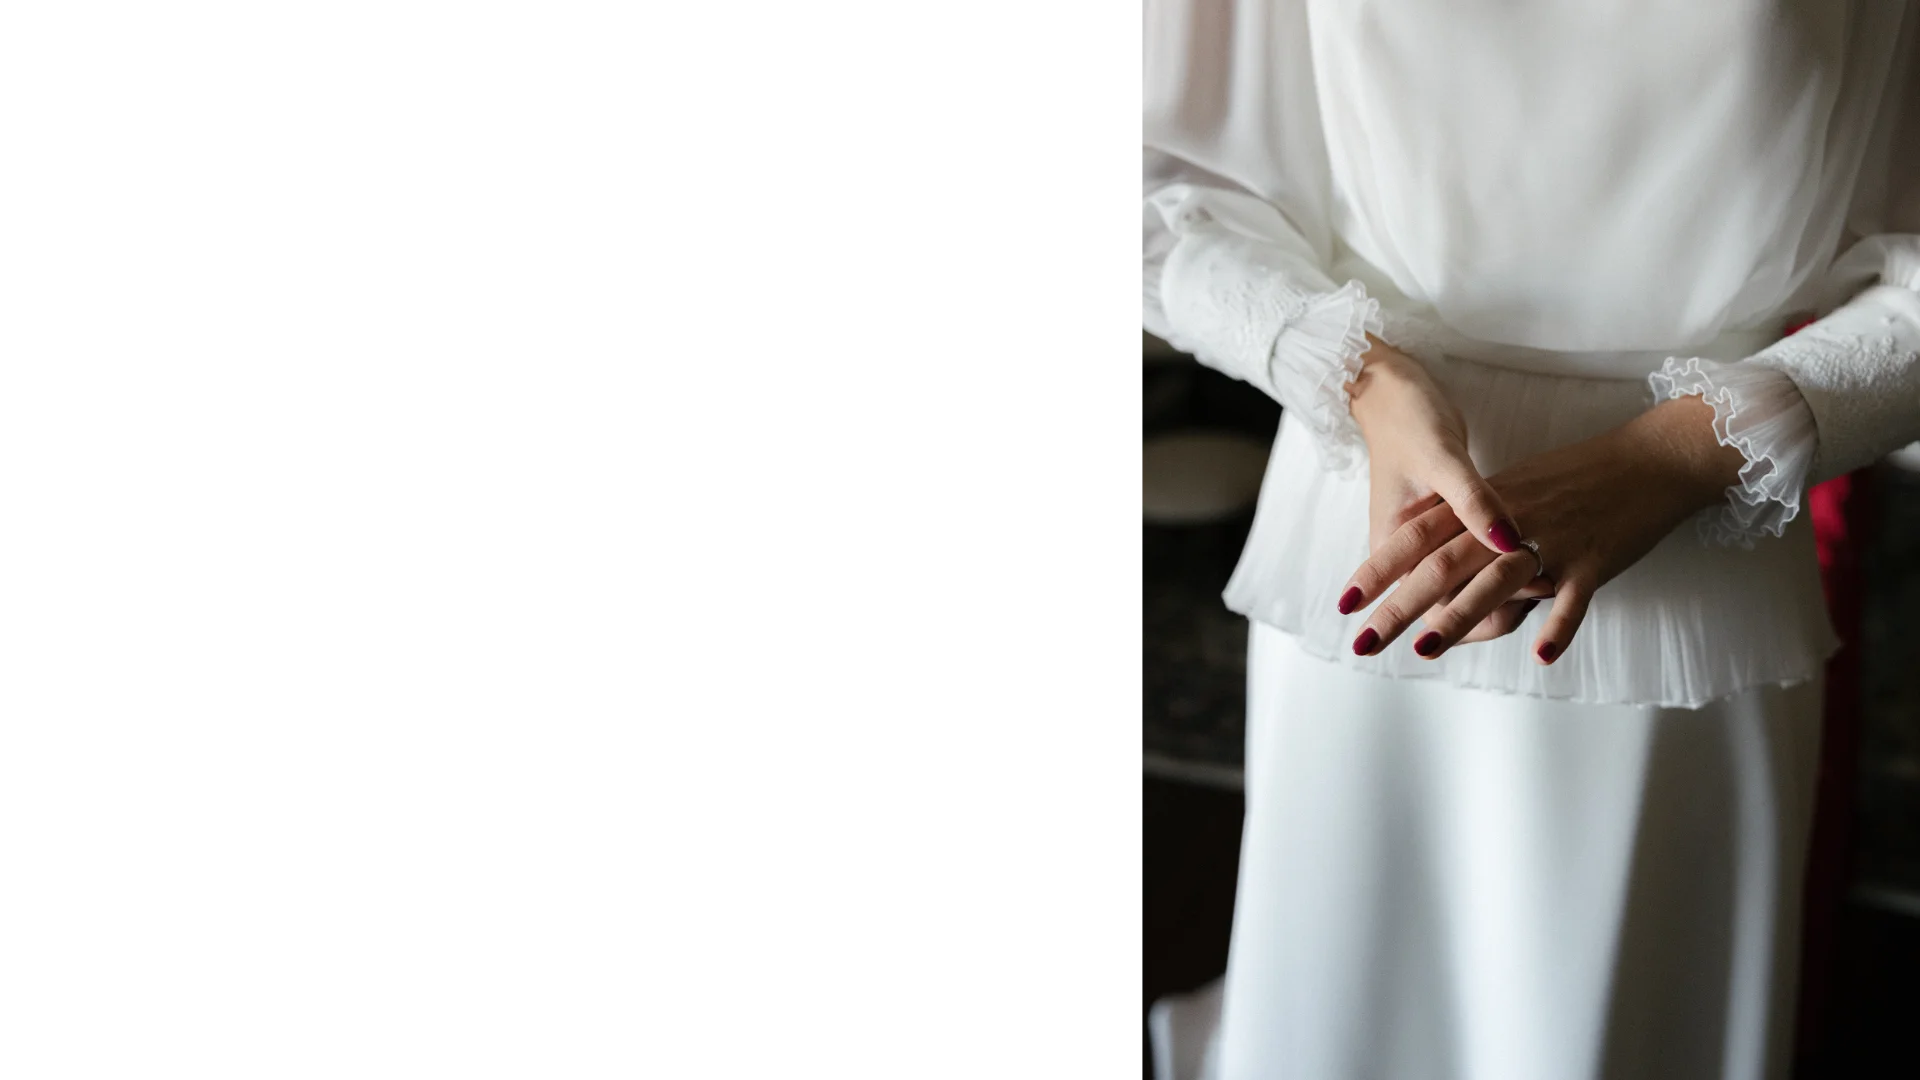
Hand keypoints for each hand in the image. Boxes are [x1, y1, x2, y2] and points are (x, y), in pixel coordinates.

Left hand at [1338, 395, 1746, 661]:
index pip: (1418, 536)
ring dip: (1460, 617)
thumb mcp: (1513, 489)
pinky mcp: (1595, 558)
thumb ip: (1470, 518)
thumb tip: (1427, 549)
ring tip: (1425, 649)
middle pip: (1444, 564)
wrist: (1649, 457)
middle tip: (1364, 643)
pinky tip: (1540, 655)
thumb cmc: (1577, 478)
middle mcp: (1511, 521)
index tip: (1345, 602)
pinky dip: (1557, 626)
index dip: (1379, 569)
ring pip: (1498, 581)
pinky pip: (1573, 596)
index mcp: (1485, 504)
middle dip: (1400, 606)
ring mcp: (1553, 539)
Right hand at [1344, 337, 1528, 636]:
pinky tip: (1540, 563)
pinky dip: (1507, 569)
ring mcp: (1430, 540)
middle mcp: (1411, 553)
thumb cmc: (1411, 421)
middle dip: (1495, 612)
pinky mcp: (1449, 524)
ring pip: (1467, 588)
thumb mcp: (1442, 460)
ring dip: (1505, 593)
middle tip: (1544, 592)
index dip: (1474, 622)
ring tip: (1549, 580)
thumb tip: (1510, 544)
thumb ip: (1475, 504)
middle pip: (1452, 608)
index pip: (1433, 612)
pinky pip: (1478, 561)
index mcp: (1397, 548)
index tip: (1517, 608)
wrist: (1393, 390)